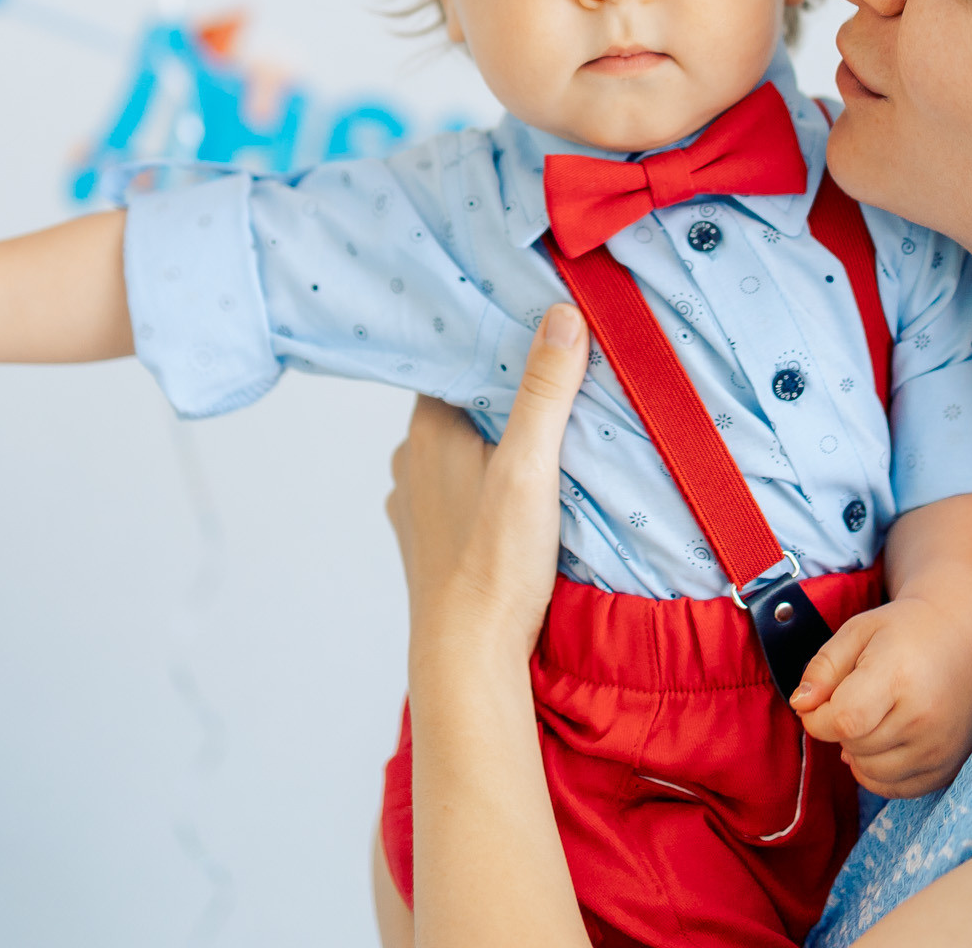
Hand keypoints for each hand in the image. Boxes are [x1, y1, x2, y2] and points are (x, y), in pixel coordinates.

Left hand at [386, 305, 586, 666]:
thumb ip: (545, 390)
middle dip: (497, 396)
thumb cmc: (495, 561)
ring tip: (539, 438)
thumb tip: (563, 313)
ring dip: (489, 445)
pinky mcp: (429, 546)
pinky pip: (456, 496)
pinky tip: (514, 496)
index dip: (492, 346)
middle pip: (456, 408)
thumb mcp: (530, 465)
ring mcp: (414, 508)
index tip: (532, 332)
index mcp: (426, 432)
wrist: (468, 657)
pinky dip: (482, 487)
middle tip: (550, 380)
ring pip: (455, 455)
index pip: (453, 363)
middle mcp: (409, 463)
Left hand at [789, 592, 971, 798]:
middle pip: (854, 746)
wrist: (962, 639)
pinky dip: (878, 771)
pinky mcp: (947, 767)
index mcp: (900, 677)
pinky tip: (885, 740)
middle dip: (840, 728)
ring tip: (873, 717)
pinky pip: (895, 789)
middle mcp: (925, 718)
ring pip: (870, 772)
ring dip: (858, 751)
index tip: (819, 703)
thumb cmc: (904, 633)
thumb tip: (801, 705)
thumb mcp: (857, 632)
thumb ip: (823, 668)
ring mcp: (940, 747)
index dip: (818, 718)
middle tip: (856, 698)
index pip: (844, 720)